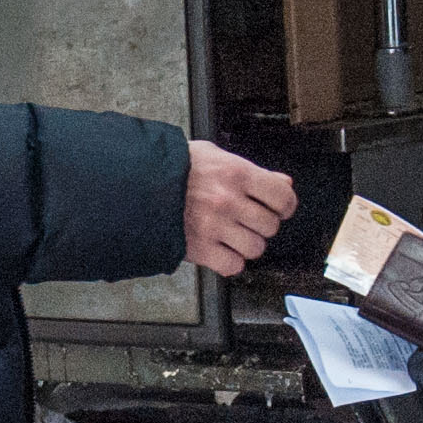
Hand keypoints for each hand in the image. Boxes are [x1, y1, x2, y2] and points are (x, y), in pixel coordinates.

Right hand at [185, 141, 297, 275]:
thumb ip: (252, 170)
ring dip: (248, 244)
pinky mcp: (200, 248)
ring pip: (255, 248)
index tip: (279, 208)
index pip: (283, 197)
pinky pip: (233, 266)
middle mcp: (229, 201)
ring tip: (234, 235)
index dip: (285, 205)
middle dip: (263, 224)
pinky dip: (230, 262)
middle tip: (249, 219)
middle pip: (271, 225)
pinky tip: (222, 249)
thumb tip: (283, 183)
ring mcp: (215, 226)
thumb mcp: (215, 156)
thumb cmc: (174, 167)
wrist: (137, 184)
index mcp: (236, 173)